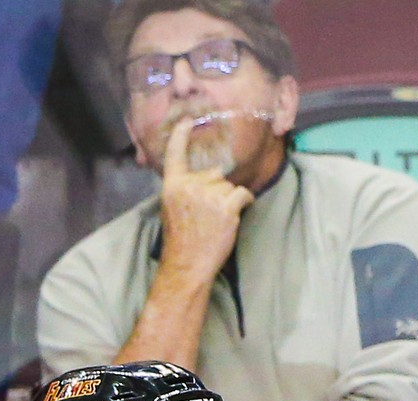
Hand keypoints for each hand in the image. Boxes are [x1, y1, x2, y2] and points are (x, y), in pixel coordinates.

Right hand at [155, 116, 254, 285]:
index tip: (188, 121)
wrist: (187, 262)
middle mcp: (189, 185)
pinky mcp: (225, 206)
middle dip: (217, 189)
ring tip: (218, 219)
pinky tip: (237, 213)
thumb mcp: (171, 207)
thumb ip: (183, 189)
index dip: (181, 136)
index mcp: (172, 185)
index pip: (175, 154)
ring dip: (230, 199)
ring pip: (229, 185)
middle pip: (215, 173)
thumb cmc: (181, 239)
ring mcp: (208, 195)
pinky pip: (243, 193)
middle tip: (210, 212)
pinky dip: (245, 202)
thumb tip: (200, 178)